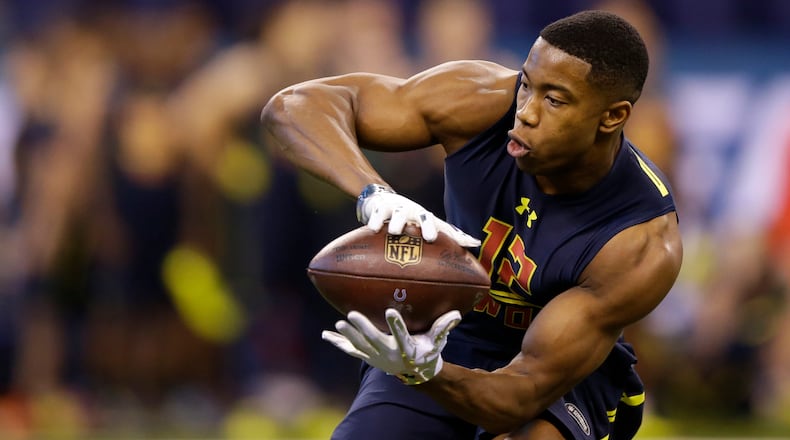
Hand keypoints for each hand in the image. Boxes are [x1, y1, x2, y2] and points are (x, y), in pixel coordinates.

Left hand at [322, 308, 461, 384]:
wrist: (415, 373)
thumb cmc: (427, 351)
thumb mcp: (437, 341)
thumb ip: (443, 327)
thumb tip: (457, 314)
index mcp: (407, 349)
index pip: (402, 336)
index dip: (396, 325)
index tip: (389, 311)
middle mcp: (390, 354)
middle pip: (374, 341)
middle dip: (363, 328)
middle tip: (351, 315)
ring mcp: (376, 357)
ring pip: (360, 346)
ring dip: (348, 336)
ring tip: (338, 323)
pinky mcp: (367, 357)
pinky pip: (351, 351)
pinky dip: (339, 343)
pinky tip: (326, 334)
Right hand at [356, 184, 480, 246]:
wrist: (383, 200)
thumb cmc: (408, 221)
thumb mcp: (424, 228)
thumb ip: (445, 239)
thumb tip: (472, 249)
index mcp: (428, 221)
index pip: (446, 228)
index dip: (458, 237)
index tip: (471, 245)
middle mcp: (416, 213)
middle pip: (425, 217)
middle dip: (428, 227)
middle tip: (429, 238)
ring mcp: (399, 209)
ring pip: (400, 214)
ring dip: (398, 223)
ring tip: (394, 231)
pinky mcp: (381, 207)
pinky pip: (379, 213)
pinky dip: (376, 221)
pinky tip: (374, 229)